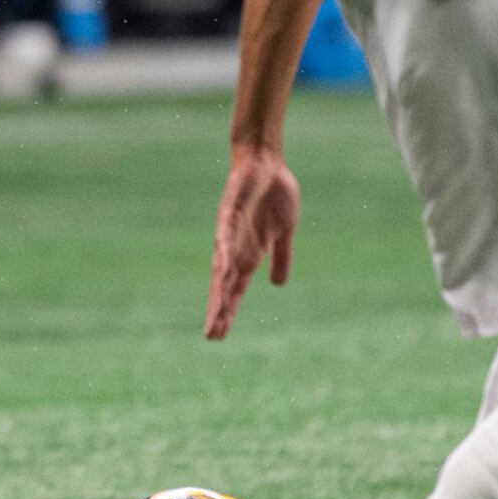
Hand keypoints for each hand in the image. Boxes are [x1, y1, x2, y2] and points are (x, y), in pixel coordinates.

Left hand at [204, 144, 300, 339]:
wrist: (266, 162)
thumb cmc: (274, 194)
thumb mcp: (284, 232)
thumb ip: (281, 257)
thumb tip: (278, 284)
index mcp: (248, 254)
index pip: (234, 288)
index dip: (228, 310)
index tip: (221, 334)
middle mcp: (235, 247)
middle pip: (224, 285)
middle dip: (219, 309)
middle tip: (213, 336)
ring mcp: (230, 231)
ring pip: (221, 266)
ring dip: (219, 290)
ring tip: (215, 312)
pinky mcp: (230, 212)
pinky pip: (225, 235)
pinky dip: (224, 253)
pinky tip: (222, 271)